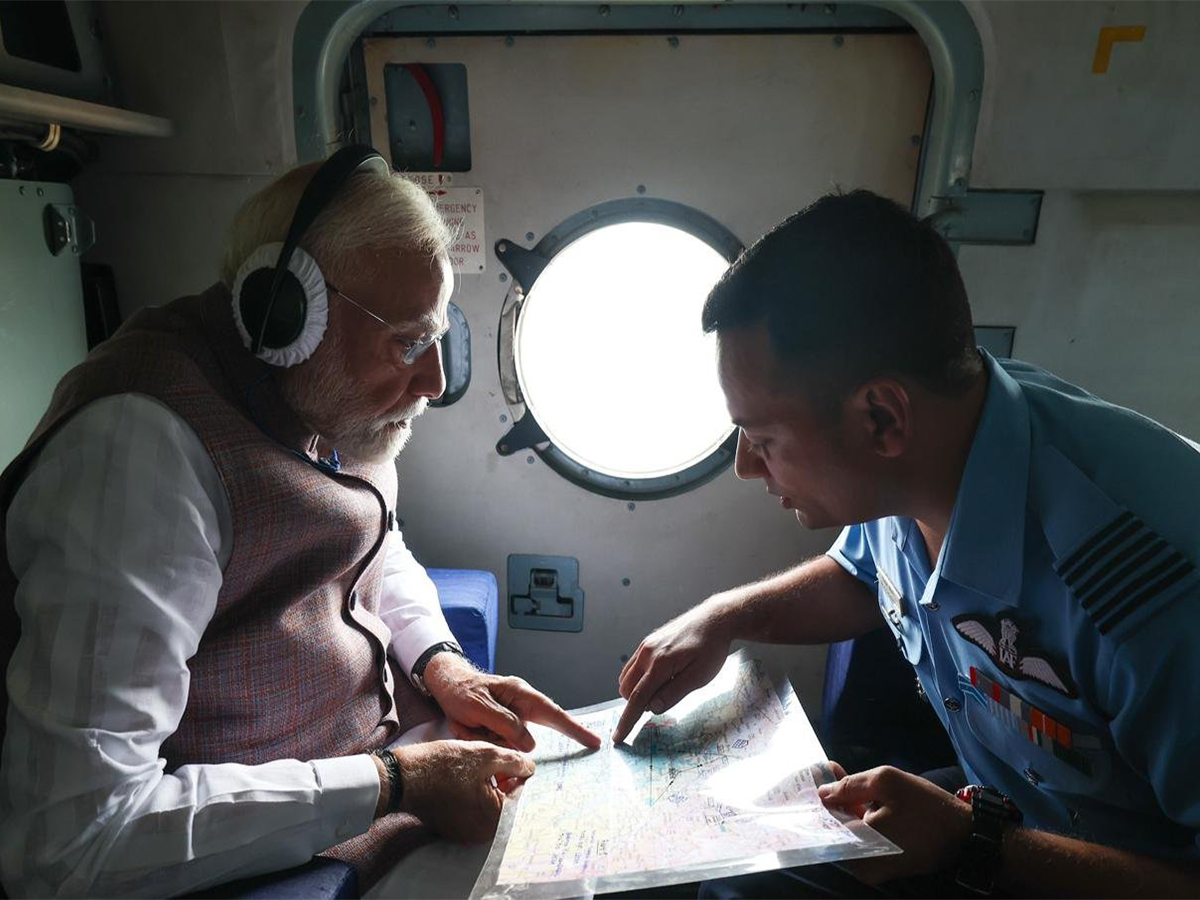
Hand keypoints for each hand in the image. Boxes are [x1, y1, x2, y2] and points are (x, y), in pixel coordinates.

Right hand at [392, 740, 533, 842]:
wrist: (403, 777)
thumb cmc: (445, 766)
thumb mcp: (486, 755)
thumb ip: (515, 761)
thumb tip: (529, 767)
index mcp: (496, 819)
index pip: (518, 791)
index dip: (513, 769)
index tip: (503, 756)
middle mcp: (483, 833)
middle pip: (503, 800)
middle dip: (500, 777)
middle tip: (487, 758)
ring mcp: (465, 833)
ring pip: (487, 803)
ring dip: (486, 784)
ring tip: (472, 765)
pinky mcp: (451, 827)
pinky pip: (471, 809)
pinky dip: (471, 793)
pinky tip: (460, 776)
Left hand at [424, 652, 600, 750]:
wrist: (445, 684)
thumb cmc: (462, 691)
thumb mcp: (480, 707)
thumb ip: (506, 724)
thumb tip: (531, 742)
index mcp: (521, 694)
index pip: (554, 713)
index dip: (575, 729)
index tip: (595, 742)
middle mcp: (522, 704)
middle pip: (535, 730)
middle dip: (518, 739)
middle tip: (505, 738)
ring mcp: (513, 715)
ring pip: (513, 742)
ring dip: (490, 739)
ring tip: (469, 724)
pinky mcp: (502, 727)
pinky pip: (500, 742)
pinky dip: (484, 740)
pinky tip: (469, 728)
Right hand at [612, 601, 731, 742]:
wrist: (714, 619)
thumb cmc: (711, 648)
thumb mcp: (699, 676)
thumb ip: (674, 693)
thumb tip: (653, 708)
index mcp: (659, 664)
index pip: (637, 699)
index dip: (627, 720)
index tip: (618, 737)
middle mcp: (647, 653)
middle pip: (627, 690)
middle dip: (637, 703)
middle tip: (665, 701)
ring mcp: (645, 646)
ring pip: (627, 678)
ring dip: (637, 690)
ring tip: (665, 687)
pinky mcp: (648, 642)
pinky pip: (632, 666)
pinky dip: (638, 678)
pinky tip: (659, 676)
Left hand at [817, 763, 972, 883]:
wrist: (964, 835)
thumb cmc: (926, 806)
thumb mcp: (887, 782)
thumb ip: (850, 785)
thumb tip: (822, 792)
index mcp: (857, 847)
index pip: (824, 818)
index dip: (820, 793)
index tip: (814, 772)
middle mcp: (859, 867)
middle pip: (834, 826)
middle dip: (832, 798)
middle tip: (832, 770)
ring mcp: (871, 870)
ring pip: (848, 832)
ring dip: (846, 807)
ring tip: (843, 778)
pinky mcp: (882, 866)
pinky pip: (861, 839)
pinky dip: (859, 819)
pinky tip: (860, 799)